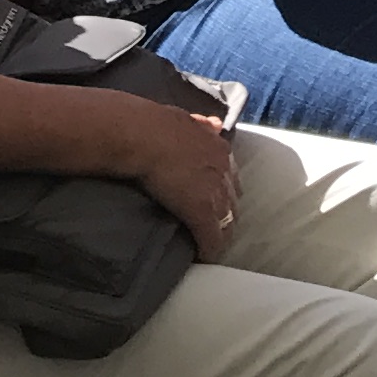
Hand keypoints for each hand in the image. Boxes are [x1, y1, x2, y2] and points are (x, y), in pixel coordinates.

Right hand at [116, 98, 242, 261]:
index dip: (223, 191)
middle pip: (233, 201)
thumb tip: (214, 124)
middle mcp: (223, 170)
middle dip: (226, 214)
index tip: (214, 200)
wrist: (142, 134)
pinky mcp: (202, 213)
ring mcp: (215, 193)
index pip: (230, 176)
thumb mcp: (187, 118)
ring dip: (219, 234)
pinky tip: (203, 258)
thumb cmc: (155, 123)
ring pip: (227, 223)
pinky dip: (208, 250)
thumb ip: (202, 125)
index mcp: (219, 148)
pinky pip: (211, 239)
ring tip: (210, 245)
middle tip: (215, 226)